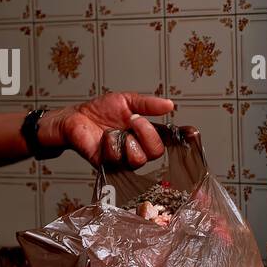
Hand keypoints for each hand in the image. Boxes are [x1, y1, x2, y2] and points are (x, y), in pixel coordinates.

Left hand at [39, 93, 175, 167]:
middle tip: (133, 120)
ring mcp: (125, 159)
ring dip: (127, 140)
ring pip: (140, 159)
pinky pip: (118, 158)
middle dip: (146, 133)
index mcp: (146, 133)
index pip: (170, 139)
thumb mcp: (126, 100)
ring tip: (115, 130)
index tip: (191, 132)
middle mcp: (139, 148)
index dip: (183, 138)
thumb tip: (169, 105)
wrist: (75, 117)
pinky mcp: (110, 166)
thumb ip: (148, 104)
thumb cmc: (99, 111)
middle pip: (157, 152)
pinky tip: (103, 138)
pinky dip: (109, 143)